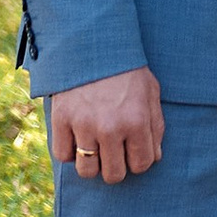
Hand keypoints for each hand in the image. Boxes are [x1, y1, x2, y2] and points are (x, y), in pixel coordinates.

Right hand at [48, 68, 163, 182]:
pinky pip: (62, 155)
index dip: (138, 160)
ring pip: (87, 171)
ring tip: (94, 148)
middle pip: (113, 174)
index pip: (141, 164)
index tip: (132, 150)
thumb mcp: (150, 91)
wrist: (93, 41)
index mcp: (137, 121)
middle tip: (113, 151)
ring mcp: (84, 125)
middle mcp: (111, 128)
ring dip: (92, 163)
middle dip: (116, 166)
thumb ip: (156, 126)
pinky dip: (68, 151)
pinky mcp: (61, 119)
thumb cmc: (126, 68)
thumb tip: (154, 157)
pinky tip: (76, 138)